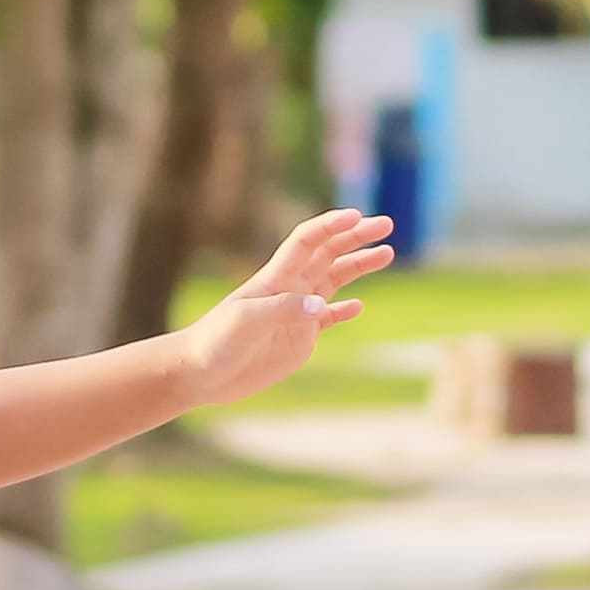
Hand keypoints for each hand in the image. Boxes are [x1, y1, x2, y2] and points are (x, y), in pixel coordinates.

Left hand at [171, 210, 394, 406]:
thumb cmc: (217, 342)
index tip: (358, 216)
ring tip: (388, 253)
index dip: (333, 225)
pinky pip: (328, 317)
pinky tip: (359, 305)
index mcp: (276, 277)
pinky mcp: (299, 338)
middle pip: (329, 252)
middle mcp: (290, 288)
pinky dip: (344, 309)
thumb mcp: (247, 322)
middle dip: (357, 236)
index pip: (308, 240)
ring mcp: (297, 312)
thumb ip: (285, 310)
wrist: (201, 373)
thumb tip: (322, 305)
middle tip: (388, 224)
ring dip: (359, 264)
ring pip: (334, 279)